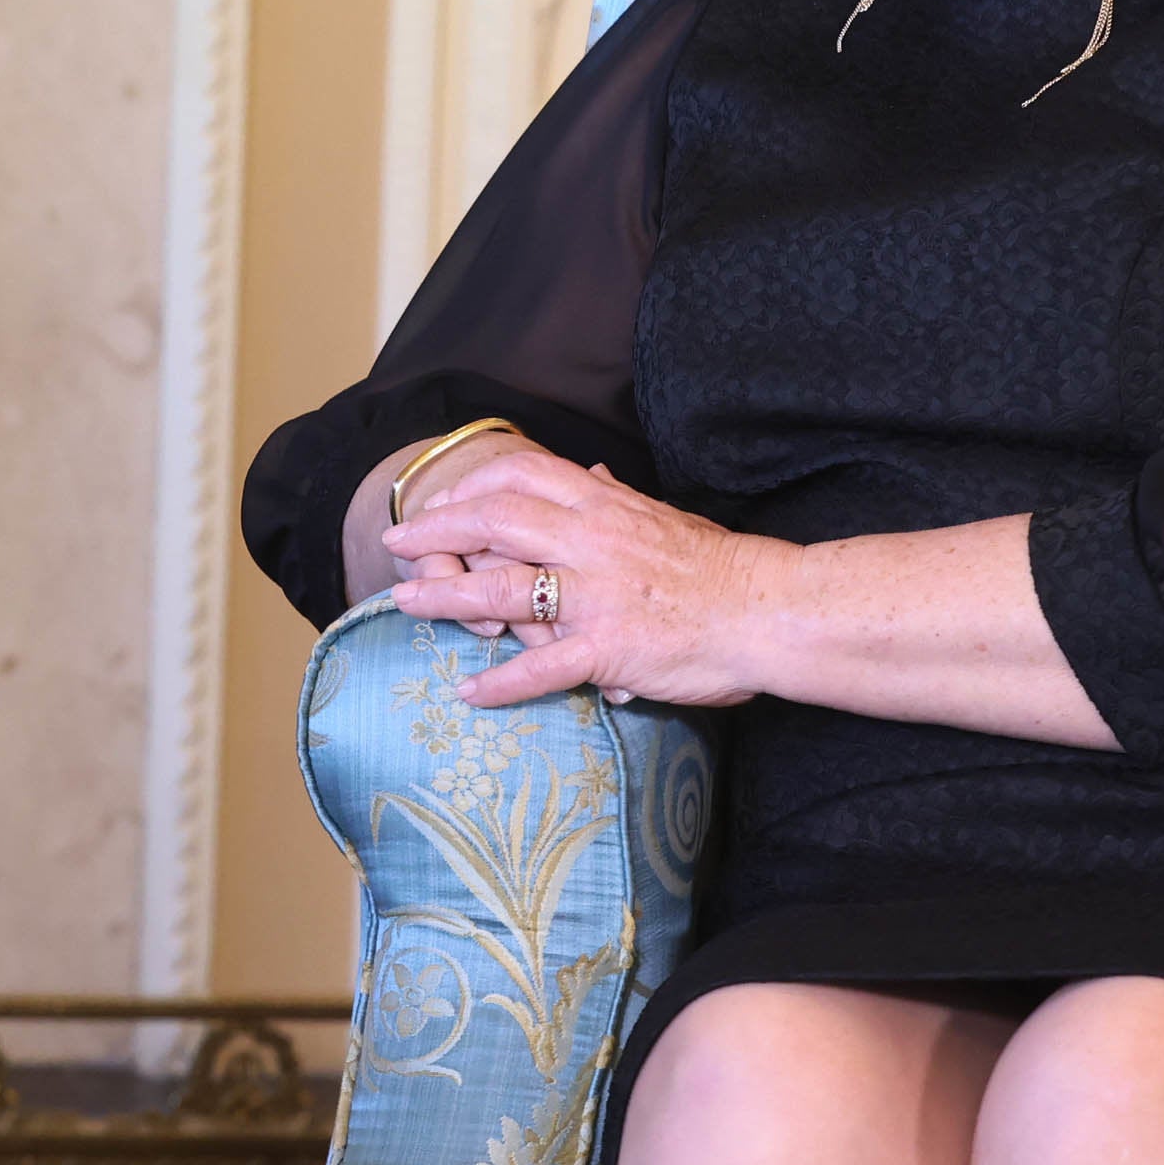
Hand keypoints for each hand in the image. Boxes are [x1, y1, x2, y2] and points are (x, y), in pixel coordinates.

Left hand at [386, 443, 775, 712]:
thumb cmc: (719, 568)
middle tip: (396, 541)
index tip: (441, 500)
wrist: (767, 610)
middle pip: (494, 522)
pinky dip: (502, 683)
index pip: (520, 476)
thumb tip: (592, 470)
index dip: (470, 486)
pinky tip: (469, 693)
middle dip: (436, 530)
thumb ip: (618, 497)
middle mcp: (591, 542)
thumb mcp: (666, 516)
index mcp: (604, 505)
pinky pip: (543, 668)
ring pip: (503, 591)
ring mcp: (596, 596)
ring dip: (445, 597)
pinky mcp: (609, 649)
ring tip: (403, 603)